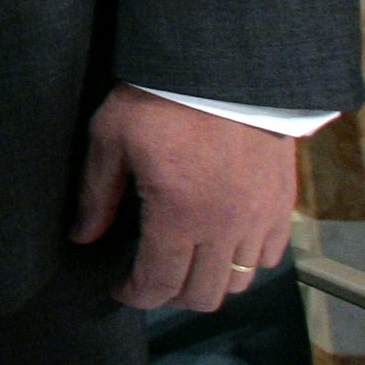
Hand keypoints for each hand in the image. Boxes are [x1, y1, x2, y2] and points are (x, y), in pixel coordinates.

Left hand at [70, 83, 297, 310]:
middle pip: (203, 295)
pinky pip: (269, 257)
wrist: (223, 69)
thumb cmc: (159, 99)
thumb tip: (83, 237)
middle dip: (170, 295)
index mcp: (179, 215)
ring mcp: (260, 219)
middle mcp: (225, 228)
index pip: (160, 284)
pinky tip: (220, 243)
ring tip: (184, 261)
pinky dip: (244, 262)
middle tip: (148, 276)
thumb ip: (97, 195)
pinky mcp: (282, 204)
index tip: (120, 289)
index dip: (136, 295)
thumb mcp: (111, 138)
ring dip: (209, 281)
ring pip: (239, 282)